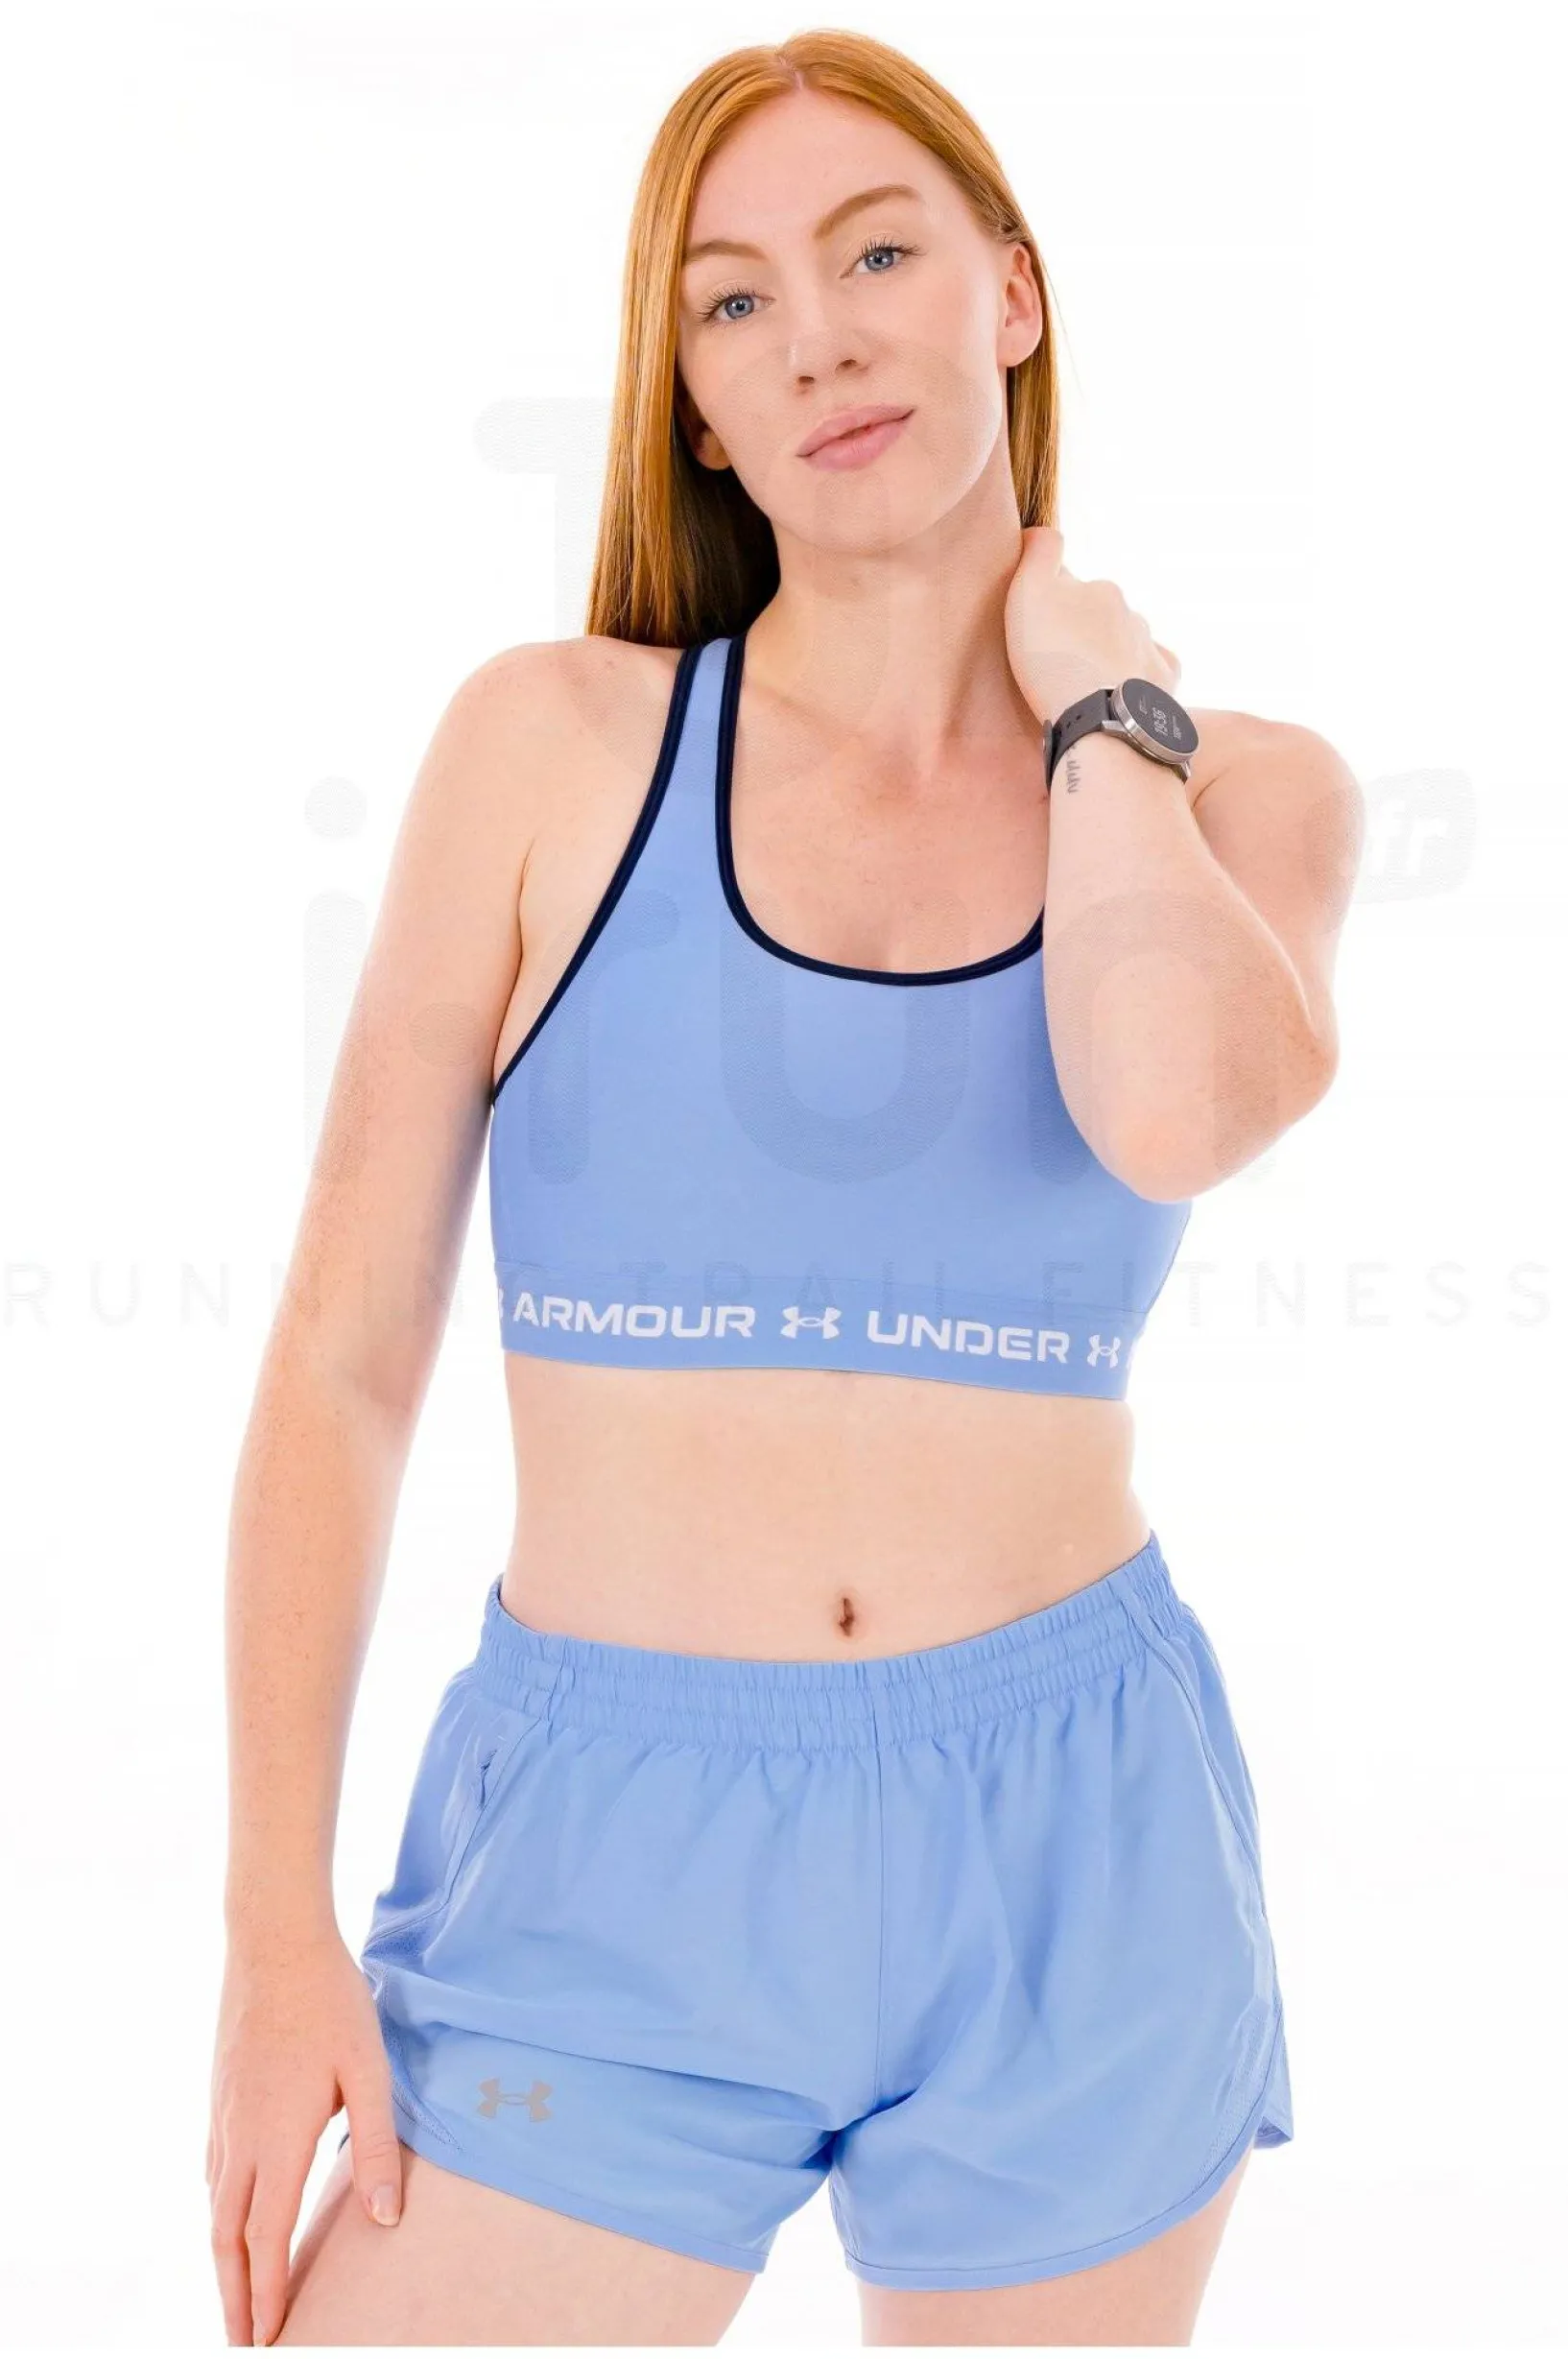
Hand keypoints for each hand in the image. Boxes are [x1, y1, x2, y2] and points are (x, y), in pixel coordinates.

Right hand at [207, 1927, 402, 2346]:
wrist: (273, 1939)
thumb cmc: (330, 2001)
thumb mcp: (369, 2071)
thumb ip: (378, 2146)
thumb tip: (385, 2218)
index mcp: (277, 2141)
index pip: (267, 2239)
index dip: (270, 2295)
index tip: (273, 2339)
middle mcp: (239, 2138)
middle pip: (227, 2239)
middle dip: (235, 2297)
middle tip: (245, 2343)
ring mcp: (223, 2117)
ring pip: (214, 2208)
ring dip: (224, 2261)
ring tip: (237, 2297)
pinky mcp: (219, 2095)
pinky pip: (212, 2173)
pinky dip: (218, 2214)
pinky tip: (229, 2217)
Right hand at [1004, 524, 1181, 727]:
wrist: (1098, 720)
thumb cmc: (1054, 658)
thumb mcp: (1029, 593)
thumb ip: (1039, 553)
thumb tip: (1042, 529)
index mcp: (1101, 589)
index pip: (1070, 589)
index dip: (1050, 607)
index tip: (1038, 632)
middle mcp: (1132, 613)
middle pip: (1101, 617)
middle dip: (1084, 631)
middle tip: (1059, 664)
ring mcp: (1151, 648)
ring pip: (1127, 642)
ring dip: (1109, 655)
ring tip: (1087, 685)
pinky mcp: (1165, 681)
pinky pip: (1153, 670)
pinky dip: (1139, 676)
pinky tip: (1122, 691)